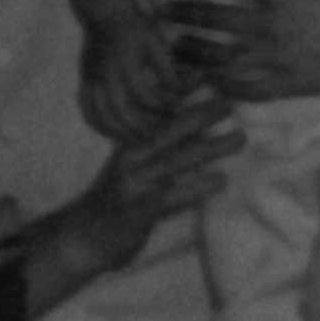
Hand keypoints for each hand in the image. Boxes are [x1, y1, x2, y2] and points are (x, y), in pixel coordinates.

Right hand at [24, 91, 235, 307]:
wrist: (79, 240)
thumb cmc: (114, 206)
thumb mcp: (134, 174)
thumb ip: (159, 157)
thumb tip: (198, 139)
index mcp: (131, 149)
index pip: (161, 121)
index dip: (184, 101)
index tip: (208, 80)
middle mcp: (131, 162)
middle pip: (169, 134)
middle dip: (201, 116)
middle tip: (230, 101)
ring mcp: (134, 185)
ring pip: (176, 162)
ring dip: (209, 148)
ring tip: (240, 137)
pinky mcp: (138, 211)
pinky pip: (172, 197)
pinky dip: (196, 187)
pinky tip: (220, 180)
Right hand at [67, 0, 189, 139]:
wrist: (105, 14)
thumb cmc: (138, 28)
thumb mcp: (159, 42)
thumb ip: (170, 68)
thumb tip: (186, 90)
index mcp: (126, 60)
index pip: (146, 94)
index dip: (163, 108)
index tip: (177, 116)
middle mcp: (105, 71)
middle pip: (121, 111)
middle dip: (141, 128)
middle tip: (158, 139)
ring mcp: (91, 77)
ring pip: (100, 114)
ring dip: (119, 132)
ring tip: (137, 141)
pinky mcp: (84, 80)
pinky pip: (86, 108)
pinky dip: (99, 125)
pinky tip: (114, 134)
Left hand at [169, 0, 319, 104]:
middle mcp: (273, 26)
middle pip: (212, 19)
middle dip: (181, 13)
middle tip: (162, 10)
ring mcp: (281, 58)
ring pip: (221, 57)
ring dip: (194, 52)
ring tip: (178, 46)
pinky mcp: (293, 83)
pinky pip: (248, 88)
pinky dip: (225, 84)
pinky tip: (213, 78)